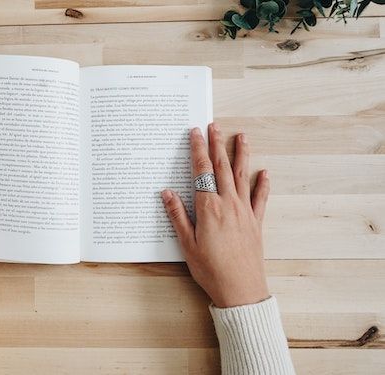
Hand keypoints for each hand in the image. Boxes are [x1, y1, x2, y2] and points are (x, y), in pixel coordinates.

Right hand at [161, 123, 269, 307]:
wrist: (241, 289)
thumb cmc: (210, 270)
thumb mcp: (186, 244)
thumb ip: (177, 216)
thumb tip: (167, 192)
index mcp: (209, 208)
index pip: (202, 172)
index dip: (198, 150)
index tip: (195, 133)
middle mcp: (229, 205)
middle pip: (222, 168)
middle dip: (217, 144)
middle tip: (215, 125)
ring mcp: (245, 212)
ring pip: (242, 176)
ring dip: (241, 155)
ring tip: (241, 137)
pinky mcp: (256, 223)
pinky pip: (261, 198)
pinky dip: (263, 183)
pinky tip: (264, 172)